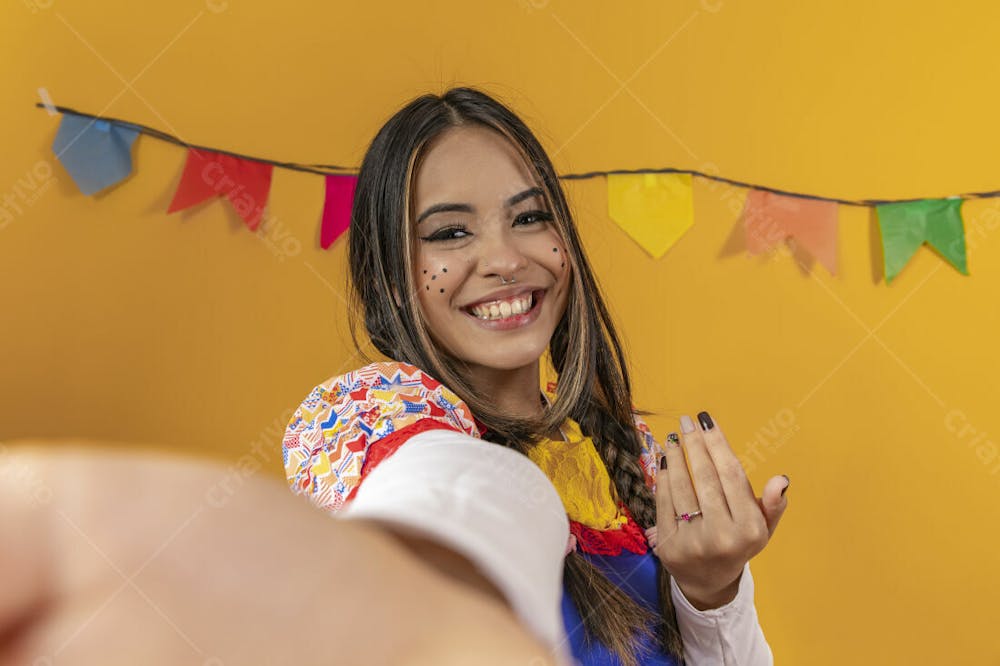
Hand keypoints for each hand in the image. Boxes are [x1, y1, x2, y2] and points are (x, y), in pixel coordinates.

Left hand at [645, 412, 788, 609]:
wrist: (707, 582)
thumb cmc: (738, 545)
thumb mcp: (762, 529)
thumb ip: (774, 505)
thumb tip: (781, 480)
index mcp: (750, 529)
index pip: (732, 476)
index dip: (718, 444)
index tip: (707, 421)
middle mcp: (722, 537)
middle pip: (705, 479)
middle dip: (695, 445)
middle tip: (686, 422)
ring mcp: (693, 543)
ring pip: (682, 488)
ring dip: (675, 458)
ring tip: (673, 438)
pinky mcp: (668, 546)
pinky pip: (664, 503)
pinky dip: (664, 479)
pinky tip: (665, 462)